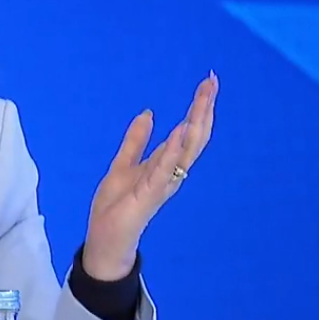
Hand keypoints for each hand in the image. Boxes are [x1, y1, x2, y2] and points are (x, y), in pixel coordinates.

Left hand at [82, 71, 217, 279]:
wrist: (106, 238)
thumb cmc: (117, 206)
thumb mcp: (123, 165)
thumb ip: (136, 141)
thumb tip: (148, 112)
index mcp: (166, 164)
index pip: (188, 130)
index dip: (199, 106)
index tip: (208, 81)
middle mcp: (171, 172)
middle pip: (194, 136)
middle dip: (203, 108)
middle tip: (212, 81)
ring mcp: (162, 183)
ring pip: (185, 151)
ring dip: (194, 124)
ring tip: (203, 100)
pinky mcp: (150, 195)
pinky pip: (165, 170)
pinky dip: (173, 150)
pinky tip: (179, 131)